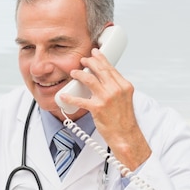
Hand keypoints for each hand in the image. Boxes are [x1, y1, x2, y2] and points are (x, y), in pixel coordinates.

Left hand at [60, 47, 150, 170]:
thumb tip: (105, 80)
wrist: (126, 136)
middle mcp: (116, 90)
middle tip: (82, 59)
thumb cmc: (125, 120)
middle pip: (100, 70)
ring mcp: (106, 98)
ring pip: (89, 80)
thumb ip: (116, 88)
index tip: (95, 53)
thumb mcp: (125, 99)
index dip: (101, 59)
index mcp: (124, 86)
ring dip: (79, 74)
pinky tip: (64, 96)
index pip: (111, 68)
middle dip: (89, 62)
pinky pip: (80, 100)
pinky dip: (70, 98)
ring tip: (74, 73)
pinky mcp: (97, 108)